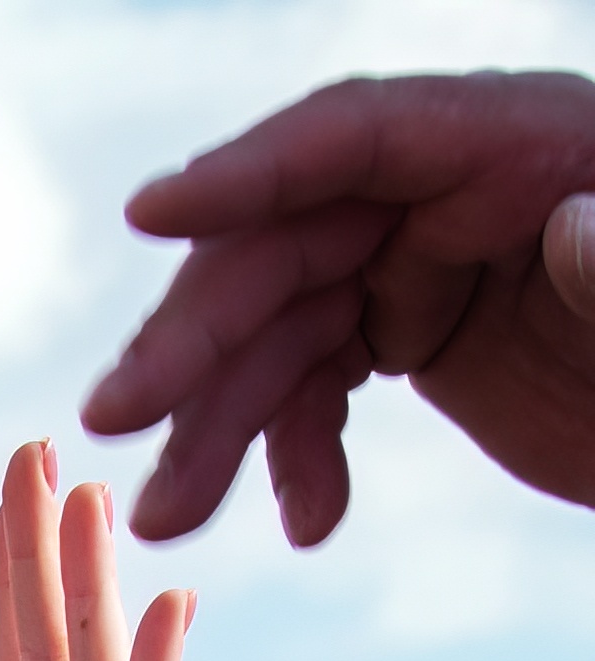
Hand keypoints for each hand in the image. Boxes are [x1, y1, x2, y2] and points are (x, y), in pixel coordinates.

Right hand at [86, 74, 594, 542]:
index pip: (359, 136)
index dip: (253, 171)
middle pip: (287, 248)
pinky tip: (308, 523)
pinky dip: (295, 455)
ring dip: (214, 427)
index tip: (151, 214)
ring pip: (281, 330)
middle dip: (196, 340)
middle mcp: (454, 192)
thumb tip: (577, 225)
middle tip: (113, 424)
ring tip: (166, 519)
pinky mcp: (417, 332)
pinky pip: (318, 384)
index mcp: (520, 142)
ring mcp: (427, 263)